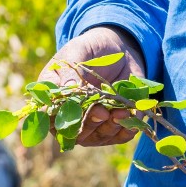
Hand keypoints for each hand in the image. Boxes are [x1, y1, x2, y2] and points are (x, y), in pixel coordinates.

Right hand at [45, 26, 145, 146]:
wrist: (118, 50)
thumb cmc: (91, 49)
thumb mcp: (79, 51)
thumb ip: (72, 69)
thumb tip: (69, 87)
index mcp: (56, 98)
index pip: (52, 117)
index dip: (66, 118)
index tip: (81, 109)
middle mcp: (72, 116)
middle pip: (76, 132)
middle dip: (91, 124)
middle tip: (104, 112)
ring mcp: (93, 124)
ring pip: (98, 137)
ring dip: (111, 127)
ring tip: (123, 112)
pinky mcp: (113, 126)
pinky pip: (119, 136)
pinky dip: (126, 130)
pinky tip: (133, 119)